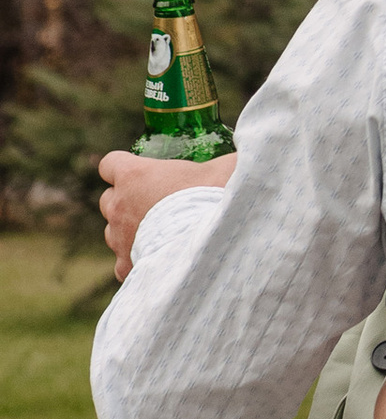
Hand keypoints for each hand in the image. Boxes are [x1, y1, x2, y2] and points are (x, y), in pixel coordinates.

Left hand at [97, 148, 234, 278]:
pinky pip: (122, 261)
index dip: (123, 167)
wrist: (212, 241)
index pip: (109, 164)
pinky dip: (135, 259)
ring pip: (113, 231)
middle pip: (109, 199)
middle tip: (153, 203)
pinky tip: (157, 257)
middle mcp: (119, 205)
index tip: (141, 173)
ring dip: (128, 230)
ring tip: (158, 232)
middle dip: (125, 200)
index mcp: (134, 175)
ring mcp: (119, 237)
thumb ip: (222, 160)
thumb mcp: (224, 166)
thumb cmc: (215, 197)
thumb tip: (243, 153)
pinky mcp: (126, 265)